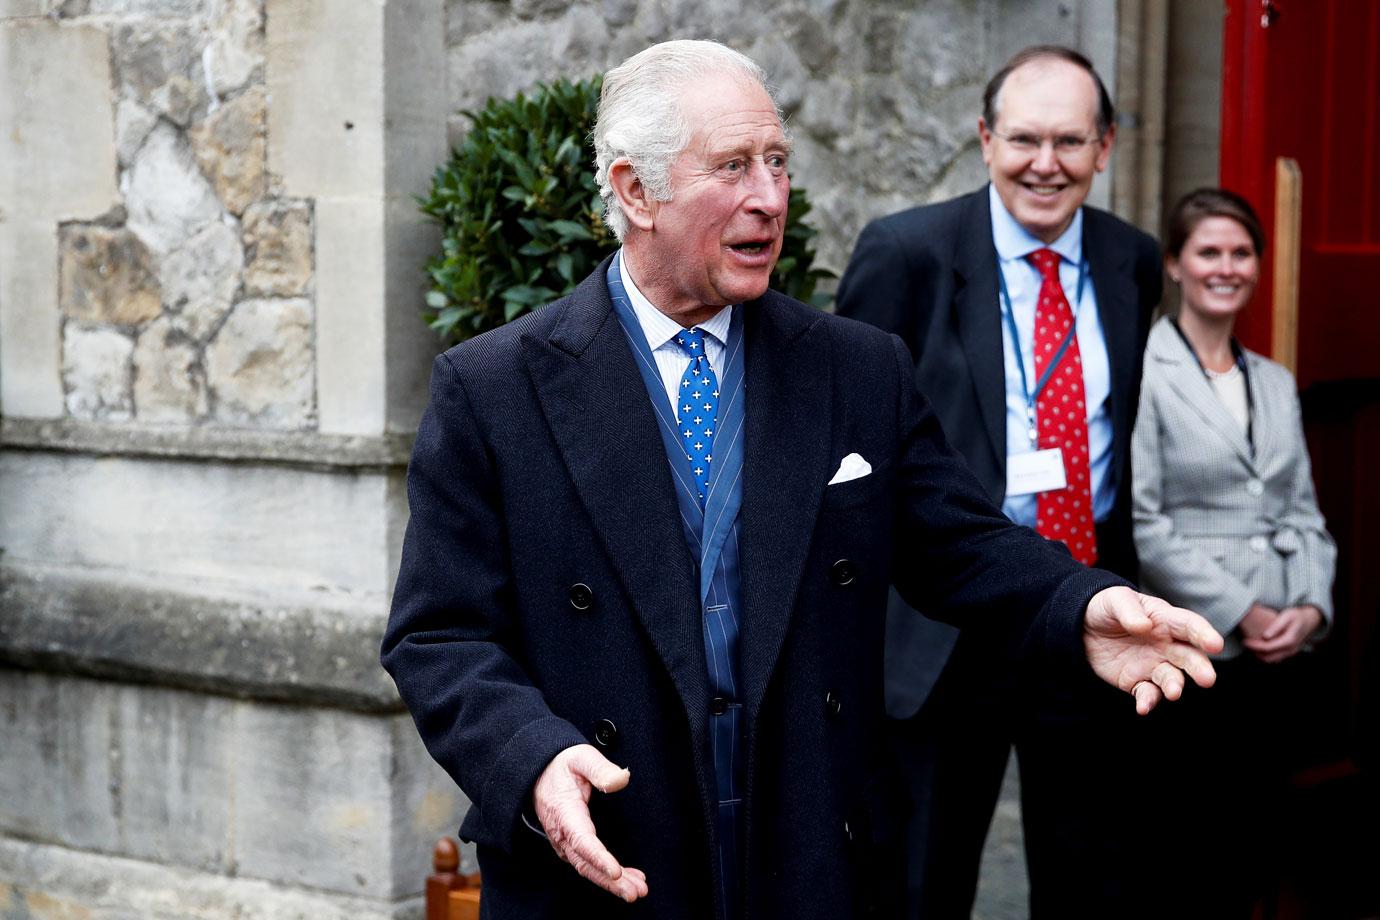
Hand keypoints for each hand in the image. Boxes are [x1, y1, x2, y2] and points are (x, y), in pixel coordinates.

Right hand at [532, 744, 647, 902]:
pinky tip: (627, 880)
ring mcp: (565, 842)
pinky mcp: (570, 846)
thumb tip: (622, 779)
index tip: (616, 871)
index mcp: (564, 812)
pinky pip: (587, 865)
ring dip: (611, 883)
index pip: (581, 840)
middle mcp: (562, 833)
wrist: (540, 772)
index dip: (598, 857)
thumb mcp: (581, 757)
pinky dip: (606, 877)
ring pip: (587, 869)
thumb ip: (600, 768)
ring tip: (637, 890)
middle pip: (585, 863)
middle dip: (610, 882)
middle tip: (635, 892)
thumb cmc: (562, 765)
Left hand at [1082, 586, 1223, 714]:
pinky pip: (1147, 694)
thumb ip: (1129, 611)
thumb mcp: (1115, 600)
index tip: (1216, 644)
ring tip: (1173, 692)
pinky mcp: (1137, 681)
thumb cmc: (1108, 607)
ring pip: (1172, 678)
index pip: (1189, 626)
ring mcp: (1154, 664)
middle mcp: (1167, 645)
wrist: (1085, 626)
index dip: (1204, 634)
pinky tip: (1143, 707)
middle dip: (1200, 668)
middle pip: (1190, 657)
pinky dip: (1148, 701)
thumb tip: (1144, 626)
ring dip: (1175, 686)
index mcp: (1166, 620)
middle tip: (1207, 679)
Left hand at [1242, 605, 1322, 663]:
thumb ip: (1276, 626)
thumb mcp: (1287, 616)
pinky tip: (1258, 646)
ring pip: (1271, 660)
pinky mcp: (1288, 653)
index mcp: (1289, 640)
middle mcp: (1291, 649)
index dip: (1254, 646)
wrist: (1309, 620)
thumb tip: (1265, 636)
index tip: (1244, 641)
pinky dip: (1265, 655)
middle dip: (1254, 652)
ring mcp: (1290, 653)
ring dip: (1259, 655)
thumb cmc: (1296, 616)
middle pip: (1268, 658)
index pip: (1268, 648)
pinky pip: (1275, 658)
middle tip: (1244, 643)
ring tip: (1249, 645)